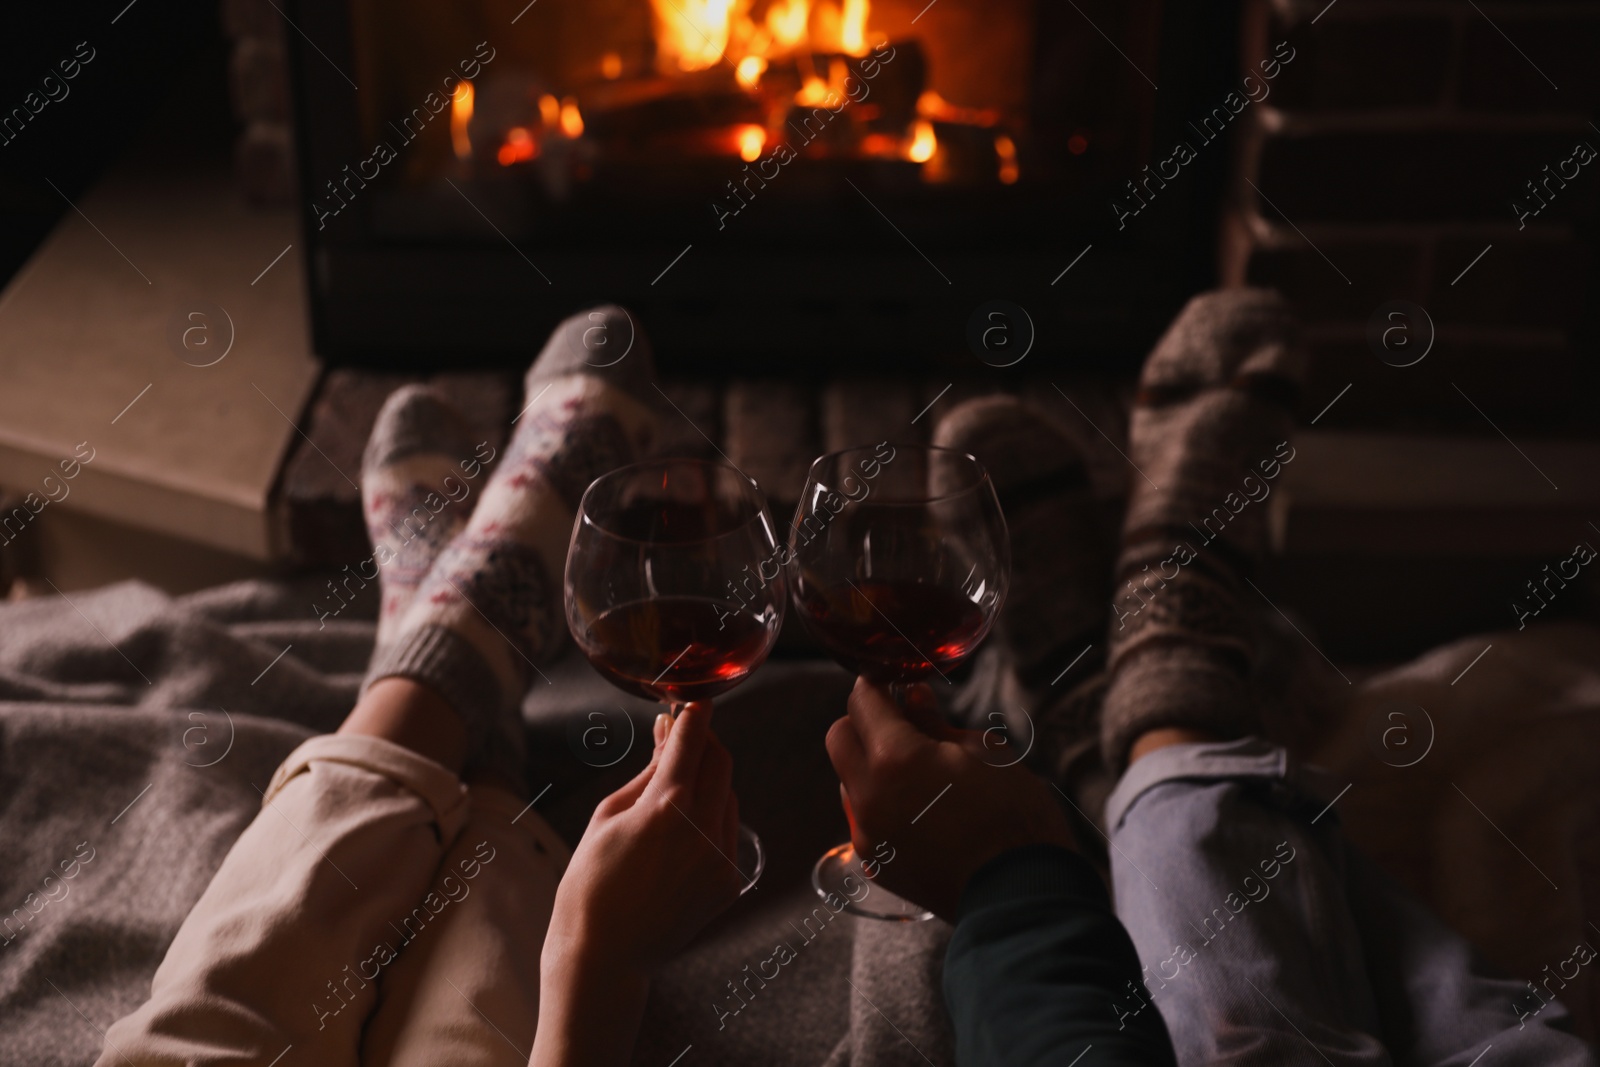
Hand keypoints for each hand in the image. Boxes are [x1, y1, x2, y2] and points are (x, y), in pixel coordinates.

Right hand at [543, 702, 743, 979]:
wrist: (604, 954)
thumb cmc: (591, 882)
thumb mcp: (608, 814)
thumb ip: (648, 770)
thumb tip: (668, 731)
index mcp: (668, 806)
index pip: (694, 739)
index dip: (695, 713)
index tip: (694, 700)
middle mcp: (703, 829)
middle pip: (720, 762)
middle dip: (703, 744)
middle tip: (680, 739)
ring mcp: (721, 858)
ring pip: (728, 796)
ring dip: (707, 782)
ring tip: (670, 795)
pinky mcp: (729, 882)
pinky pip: (727, 832)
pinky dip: (710, 819)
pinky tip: (679, 835)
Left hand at [825, 678, 1075, 921]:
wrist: (1023, 897)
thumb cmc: (1014, 817)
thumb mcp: (984, 753)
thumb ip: (935, 724)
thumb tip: (912, 699)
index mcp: (894, 760)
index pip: (862, 702)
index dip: (879, 686)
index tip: (896, 683)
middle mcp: (868, 797)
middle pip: (840, 738)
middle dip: (864, 722)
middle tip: (903, 723)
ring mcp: (867, 835)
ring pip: (848, 781)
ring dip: (870, 767)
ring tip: (919, 773)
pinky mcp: (876, 864)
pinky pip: (864, 819)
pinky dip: (882, 804)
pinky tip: (922, 810)